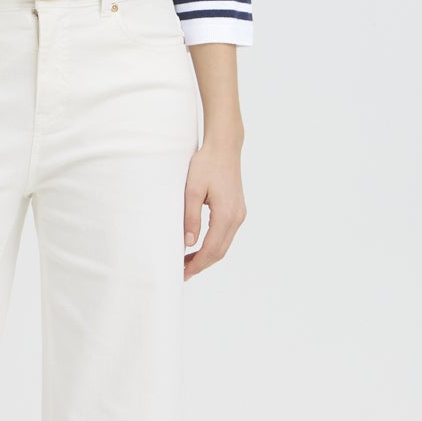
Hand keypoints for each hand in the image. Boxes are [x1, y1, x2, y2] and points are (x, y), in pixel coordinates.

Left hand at [182, 143, 246, 279]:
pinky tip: (198, 245)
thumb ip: (190, 217)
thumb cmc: (206, 164)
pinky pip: (226, 234)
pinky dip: (213, 245)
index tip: (182, 273)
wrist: (224, 147)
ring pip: (224, 245)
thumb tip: (188, 243)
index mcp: (226, 214)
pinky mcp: (238, 210)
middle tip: (182, 272)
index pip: (211, 249)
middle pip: (220, 251)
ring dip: (207, 256)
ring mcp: (239, 214)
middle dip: (201, 264)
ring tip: (187, 262)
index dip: (197, 264)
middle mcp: (237, 217)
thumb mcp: (192, 190)